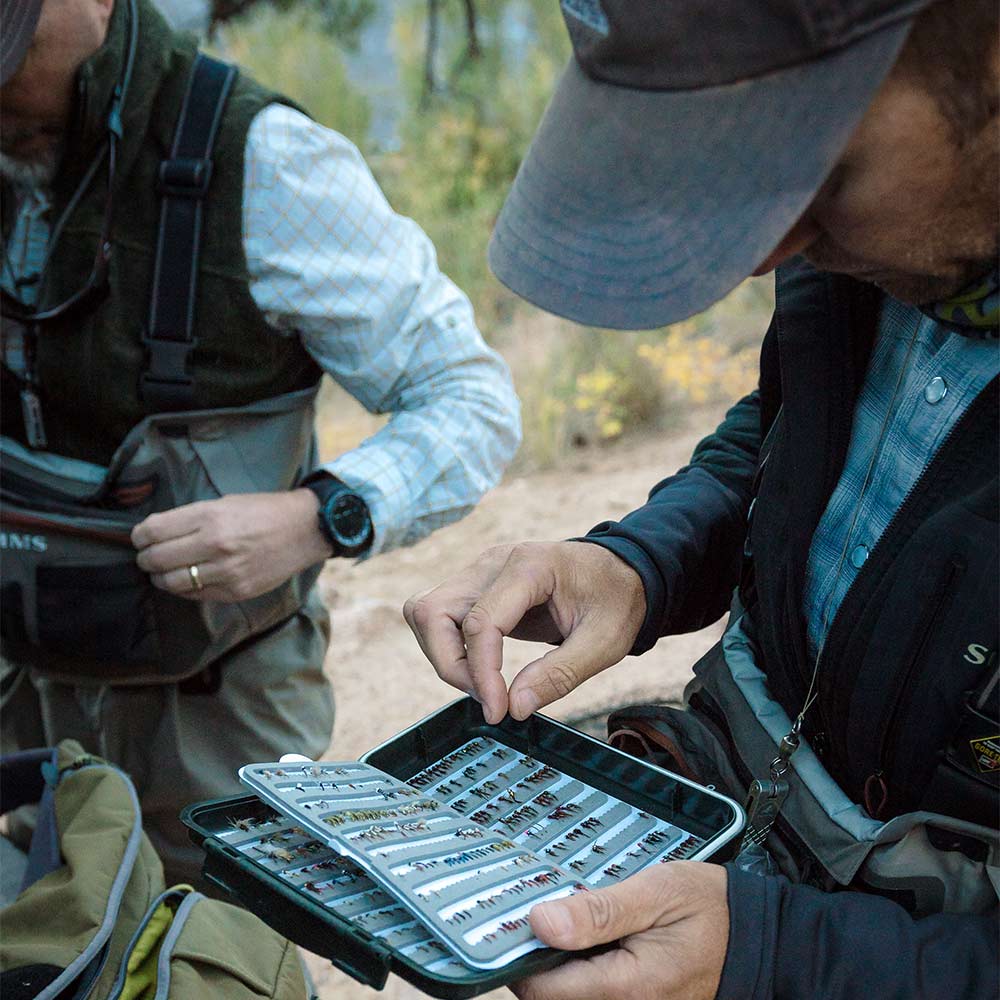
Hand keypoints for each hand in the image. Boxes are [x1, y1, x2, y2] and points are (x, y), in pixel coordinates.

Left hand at [132, 490, 331, 602]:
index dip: (139, 535)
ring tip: (162, 571)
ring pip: (171, 581)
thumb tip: (158, 533)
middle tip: (148, 556)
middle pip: (157, 558)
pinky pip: (195, 594)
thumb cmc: (264, 511)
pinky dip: (183, 588)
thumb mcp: (225, 503)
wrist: (305, 529)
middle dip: (146, 557)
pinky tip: (186, 580)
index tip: (140, 537)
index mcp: (209, 516)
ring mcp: (226, 571)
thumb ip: (192, 518)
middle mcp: (215, 544)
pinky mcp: (236, 590)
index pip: (154, 530)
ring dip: (160, 577)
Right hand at [403, 541, 645, 723]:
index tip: (499, 712)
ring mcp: (479, 571)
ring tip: (485, 686)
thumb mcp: (606, 642)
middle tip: (489, 700)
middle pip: (432, 612)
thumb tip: (515, 708)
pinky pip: (439, 617)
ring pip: (426, 613)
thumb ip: (560, 674)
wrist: (621, 572)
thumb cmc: (616, 601)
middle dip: (450, 666)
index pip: (479, 622)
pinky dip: (449, 648)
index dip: (481, 673)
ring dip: (443, 657)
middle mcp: (493, 562)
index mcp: (529, 566)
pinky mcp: (475, 586)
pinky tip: (482, 670)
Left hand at [514, 862, 728, 999]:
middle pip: (551, 999)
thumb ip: (598, 912)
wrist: (757, 935)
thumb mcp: (655, 892)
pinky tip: (584, 939)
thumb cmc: (710, 908)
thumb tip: (541, 922)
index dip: (518, 957)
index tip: (511, 921)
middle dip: (535, 960)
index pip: (543, 990)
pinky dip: (579, 971)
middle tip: (536, 912)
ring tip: (563, 920)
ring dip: (557, 965)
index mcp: (629, 986)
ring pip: (570, 998)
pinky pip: (593, 995)